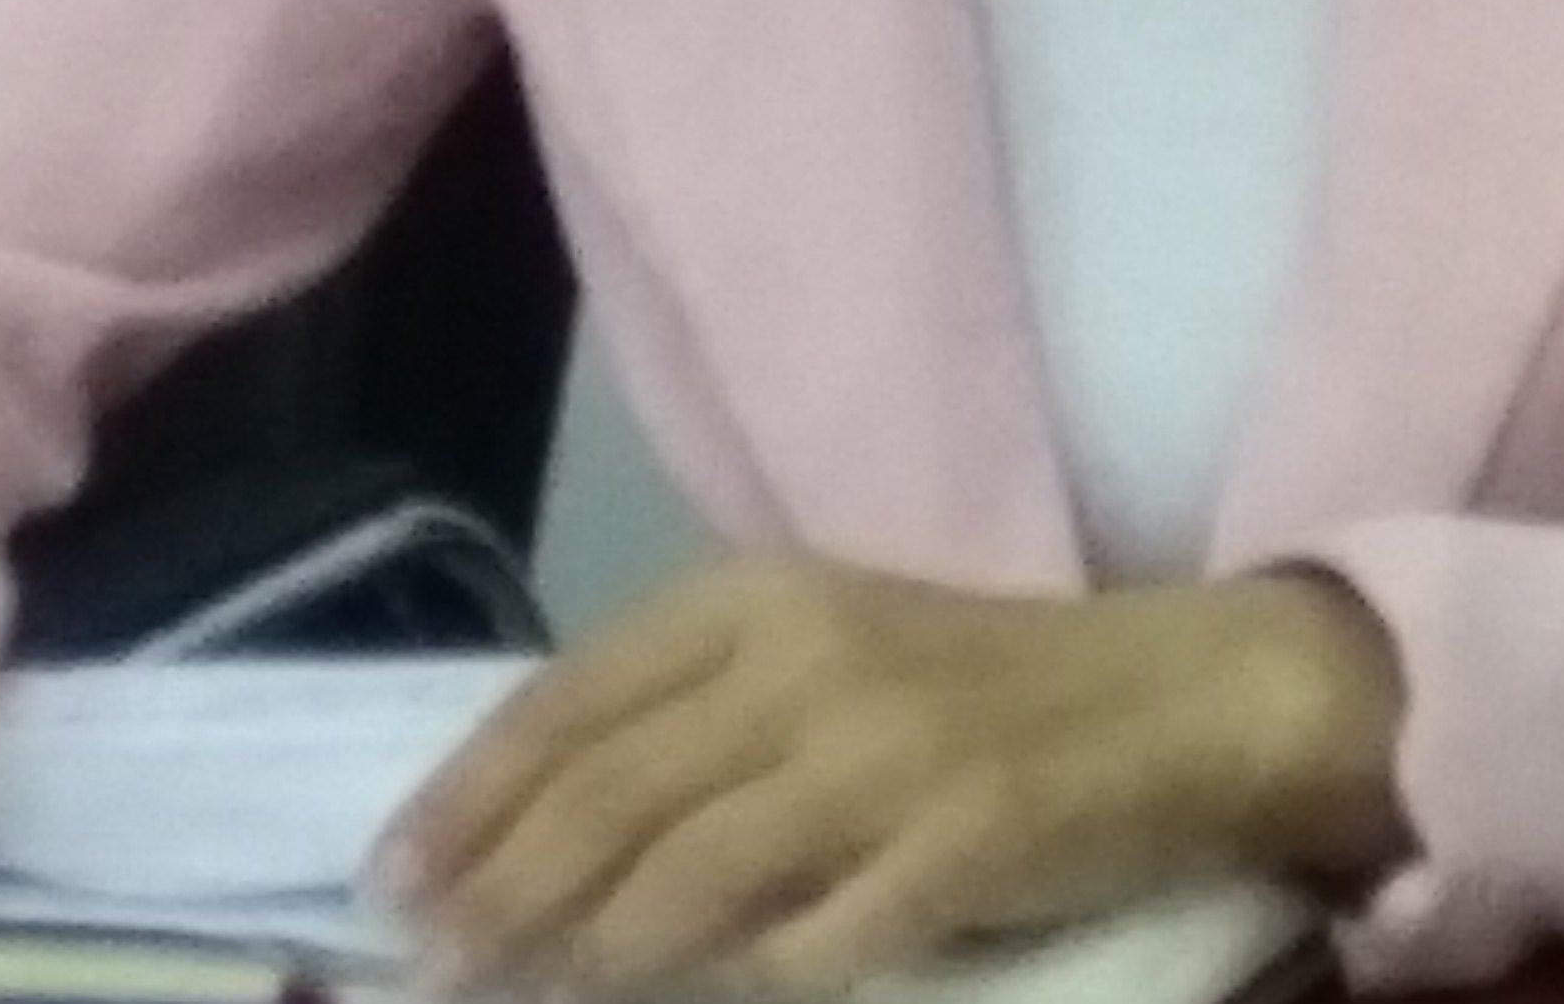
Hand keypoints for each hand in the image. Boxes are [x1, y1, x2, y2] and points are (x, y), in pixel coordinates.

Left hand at [373, 554, 1408, 998]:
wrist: (1174, 696)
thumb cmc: (971, 683)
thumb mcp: (817, 654)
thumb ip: (690, 720)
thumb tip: (524, 827)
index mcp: (758, 599)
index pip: (572, 699)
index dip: (470, 796)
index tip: (389, 883)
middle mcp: (807, 660)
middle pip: (611, 795)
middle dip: (502, 893)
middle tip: (433, 967)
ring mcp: (886, 754)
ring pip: (692, 876)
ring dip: (593, 957)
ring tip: (521, 1003)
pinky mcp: (960, 845)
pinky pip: (819, 943)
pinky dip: (749, 986)